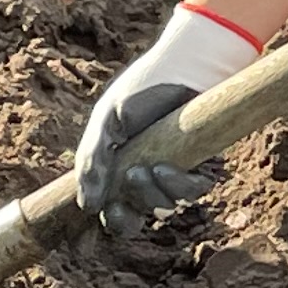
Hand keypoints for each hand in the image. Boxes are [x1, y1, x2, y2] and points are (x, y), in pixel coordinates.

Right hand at [73, 2, 258, 233]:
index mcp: (118, 171)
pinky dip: (181, 186)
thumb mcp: (106, 123)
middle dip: (131, 210)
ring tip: (147, 168)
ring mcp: (173, 174)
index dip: (114, 220)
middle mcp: (146, 178)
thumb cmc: (139, 91)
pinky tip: (169, 166)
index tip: (111, 212)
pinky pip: (194, 192)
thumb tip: (87, 206)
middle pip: (139, 217)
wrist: (181, 67)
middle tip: (129, 182)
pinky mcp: (201, 165)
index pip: (115, 213)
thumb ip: (93, 162)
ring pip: (166, 207)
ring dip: (154, 195)